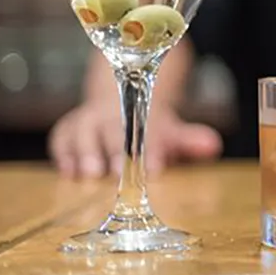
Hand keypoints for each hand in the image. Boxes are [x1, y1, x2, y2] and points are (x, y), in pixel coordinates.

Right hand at [49, 100, 222, 178]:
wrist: (123, 101)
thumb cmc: (150, 126)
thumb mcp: (171, 131)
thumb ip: (190, 140)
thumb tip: (213, 145)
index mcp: (143, 114)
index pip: (149, 130)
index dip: (152, 149)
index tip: (155, 168)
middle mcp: (114, 114)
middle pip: (113, 129)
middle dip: (117, 150)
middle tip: (120, 171)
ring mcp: (89, 120)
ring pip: (84, 130)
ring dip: (85, 151)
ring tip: (89, 173)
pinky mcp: (69, 129)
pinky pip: (62, 136)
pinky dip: (63, 152)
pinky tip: (68, 171)